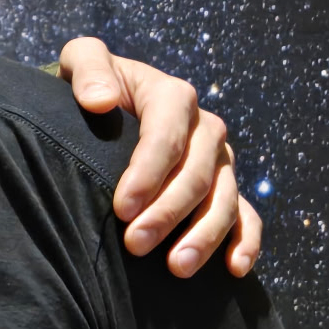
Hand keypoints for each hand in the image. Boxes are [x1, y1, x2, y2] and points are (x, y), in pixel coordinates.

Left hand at [58, 36, 261, 278]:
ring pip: (224, 201)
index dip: (147, 175)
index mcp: (173, 96)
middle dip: (167, 213)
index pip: (166, 138)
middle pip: (196, 176)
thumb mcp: (82, 59)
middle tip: (136, 245)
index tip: (121, 209)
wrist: (107, 101)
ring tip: (177, 268)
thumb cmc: (93, 83)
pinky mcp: (227, 187)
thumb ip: (89, 71)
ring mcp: (220, 161)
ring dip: (204, 237)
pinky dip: (246, 242)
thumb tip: (100, 101)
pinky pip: (246, 216)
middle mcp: (204, 129)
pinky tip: (233, 269)